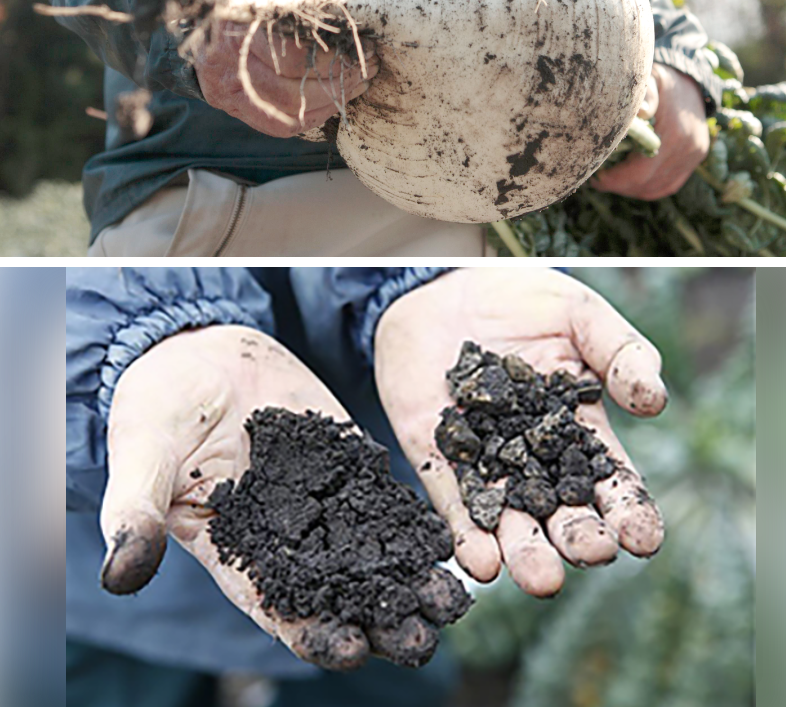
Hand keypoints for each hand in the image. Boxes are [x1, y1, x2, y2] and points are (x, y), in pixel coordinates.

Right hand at [99, 324, 416, 669]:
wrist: (196, 354)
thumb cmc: (157, 409)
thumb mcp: (142, 455)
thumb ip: (137, 511)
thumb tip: (119, 574)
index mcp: (235, 553)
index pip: (278, 608)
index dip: (314, 633)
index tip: (350, 648)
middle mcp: (286, 538)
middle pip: (338, 594)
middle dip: (380, 621)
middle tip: (421, 637)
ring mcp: (320, 501)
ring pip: (371, 554)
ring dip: (409, 581)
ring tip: (450, 599)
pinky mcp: (345, 462)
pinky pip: (383, 499)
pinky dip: (413, 524)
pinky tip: (445, 540)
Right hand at [194, 0, 384, 137]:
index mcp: (238, 16)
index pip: (292, 49)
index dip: (336, 51)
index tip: (365, 43)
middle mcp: (225, 56)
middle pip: (290, 83)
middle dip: (338, 76)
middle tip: (368, 64)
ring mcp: (226, 84)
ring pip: (286, 109)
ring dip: (330, 99)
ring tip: (358, 80)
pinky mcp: (232, 102)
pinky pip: (277, 124)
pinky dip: (310, 115)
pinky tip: (331, 98)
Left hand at [374, 268, 665, 597]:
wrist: (443, 282)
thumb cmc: (520, 298)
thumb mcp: (579, 313)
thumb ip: (620, 351)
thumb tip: (656, 400)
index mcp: (578, 429)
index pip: (610, 480)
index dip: (630, 510)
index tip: (645, 537)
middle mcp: (534, 458)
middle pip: (561, 511)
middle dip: (579, 537)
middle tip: (592, 552)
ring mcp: (484, 461)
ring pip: (508, 519)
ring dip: (525, 552)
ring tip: (542, 577)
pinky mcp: (436, 455)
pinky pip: (452, 502)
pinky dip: (465, 535)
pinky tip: (480, 562)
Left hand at [589, 62, 709, 198]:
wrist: (689, 78)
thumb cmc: (659, 80)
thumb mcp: (649, 80)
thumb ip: (645, 97)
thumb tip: (640, 113)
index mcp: (674, 133)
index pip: (640, 172)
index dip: (615, 180)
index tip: (596, 178)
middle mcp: (688, 148)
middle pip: (648, 184)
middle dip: (620, 186)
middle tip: (598, 180)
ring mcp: (694, 155)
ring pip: (659, 188)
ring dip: (633, 189)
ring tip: (612, 181)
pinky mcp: (696, 157)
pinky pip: (671, 183)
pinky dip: (650, 187)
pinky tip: (632, 182)